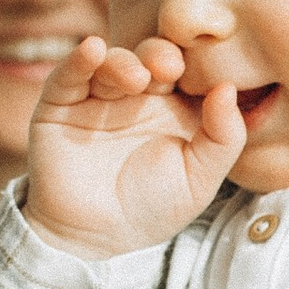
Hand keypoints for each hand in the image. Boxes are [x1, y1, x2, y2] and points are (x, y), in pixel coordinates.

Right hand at [23, 34, 246, 258]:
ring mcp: (99, 97)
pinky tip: (92, 50)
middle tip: (170, 67)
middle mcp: (139, 96)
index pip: (190, 70)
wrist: (95, 238)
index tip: (208, 62)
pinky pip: (69, 74)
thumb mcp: (199, 179)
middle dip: (160, 55)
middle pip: (152, 57)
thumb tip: (228, 88)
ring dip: (124, 62)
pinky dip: (79, 59)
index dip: (197, 61)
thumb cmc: (151, 208)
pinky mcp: (61, 103)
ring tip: (136, 79)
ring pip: (113, 62)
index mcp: (176, 107)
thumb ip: (223, 138)